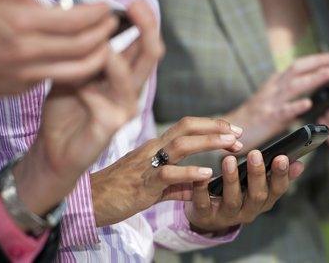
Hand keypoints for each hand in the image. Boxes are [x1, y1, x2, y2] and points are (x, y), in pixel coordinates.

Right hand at [0, 0, 116, 98]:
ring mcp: (28, 73)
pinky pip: (58, 77)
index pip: (74, 19)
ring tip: (106, 45)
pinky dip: (77, 68)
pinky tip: (82, 57)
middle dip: (105, 34)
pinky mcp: (24, 87)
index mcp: (19, 22)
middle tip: (112, 24)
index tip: (105, 8)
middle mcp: (29, 50)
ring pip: (79, 69)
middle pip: (84, 46)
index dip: (96, 14)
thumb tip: (45, 4)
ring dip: (100, 57)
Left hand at [12, 0, 162, 218]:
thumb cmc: (65, 109)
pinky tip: (79, 89)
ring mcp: (124, 109)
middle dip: (146, 29)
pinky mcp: (111, 127)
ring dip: (117, 62)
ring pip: (133, 80)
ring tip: (102, 47)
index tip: (133, 2)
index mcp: (124, 75)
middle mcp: (130, 90)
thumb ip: (85, 51)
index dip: (143, 22)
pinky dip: (92, 93)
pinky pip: (108, 106)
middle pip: (149, 56)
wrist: (54, 148)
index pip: (142, 45)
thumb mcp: (73, 70)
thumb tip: (89, 22)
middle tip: (137, 6)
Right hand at [91, 117, 243, 225]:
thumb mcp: (152, 186)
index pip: (186, 127)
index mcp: (155, 147)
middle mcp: (152, 149)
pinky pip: (168, 174)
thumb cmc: (119, 191)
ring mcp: (147, 165)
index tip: (233, 131)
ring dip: (209, 142)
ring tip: (231, 144)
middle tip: (239, 134)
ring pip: (180, 145)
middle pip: (186, 127)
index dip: (211, 126)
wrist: (89, 202)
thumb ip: (176, 186)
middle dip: (216, 127)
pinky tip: (207, 173)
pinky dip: (189, 172)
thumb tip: (196, 188)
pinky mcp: (142, 184)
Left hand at [185, 152, 303, 232]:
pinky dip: (202, 190)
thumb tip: (299, 163)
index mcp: (264, 201)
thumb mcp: (259, 187)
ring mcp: (227, 215)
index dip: (281, 175)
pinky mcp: (206, 216)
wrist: (209, 217)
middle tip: (255, 153)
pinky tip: (202, 176)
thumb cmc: (238, 194)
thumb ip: (276, 175)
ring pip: (232, 200)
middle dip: (257, 175)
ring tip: (229, 159)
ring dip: (231, 180)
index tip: (282, 157)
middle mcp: (249, 211)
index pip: (277, 189)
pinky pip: (204, 204)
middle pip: (257, 195)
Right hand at [225, 52, 328, 152]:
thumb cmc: (251, 119)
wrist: (229, 131)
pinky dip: (295, 106)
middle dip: (318, 62)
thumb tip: (308, 100)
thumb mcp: (269, 103)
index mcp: (273, 84)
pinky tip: (308, 104)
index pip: (297, 66)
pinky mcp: (267, 119)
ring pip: (293, 86)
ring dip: (314, 78)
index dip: (316, 60)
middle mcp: (272, 89)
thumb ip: (287, 99)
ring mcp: (269, 103)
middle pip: (296, 69)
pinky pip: (283, 111)